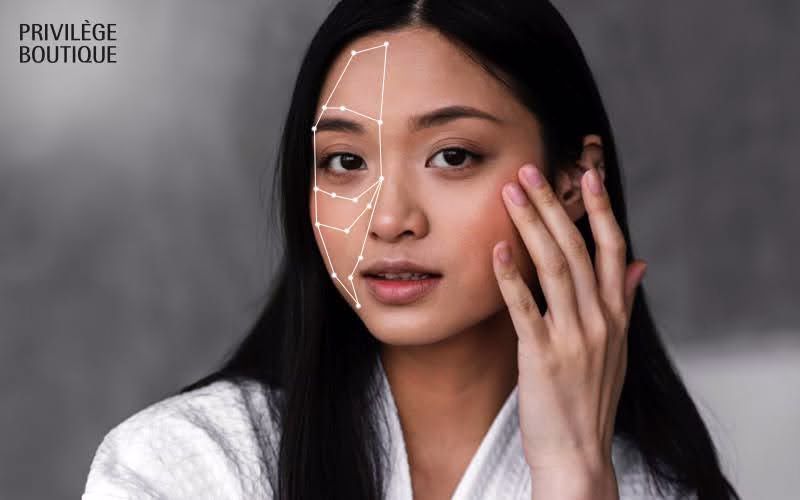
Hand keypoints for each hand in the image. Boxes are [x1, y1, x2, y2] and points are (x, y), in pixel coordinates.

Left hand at [492, 164, 646, 495]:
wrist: (578, 454)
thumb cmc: (590, 399)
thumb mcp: (617, 349)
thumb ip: (624, 302)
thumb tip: (639, 263)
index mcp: (616, 315)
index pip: (613, 248)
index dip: (600, 209)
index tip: (587, 172)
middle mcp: (600, 320)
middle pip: (579, 249)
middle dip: (555, 205)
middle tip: (530, 170)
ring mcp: (574, 337)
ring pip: (555, 268)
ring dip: (531, 226)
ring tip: (511, 194)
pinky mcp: (545, 357)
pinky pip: (526, 308)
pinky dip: (511, 277)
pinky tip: (497, 250)